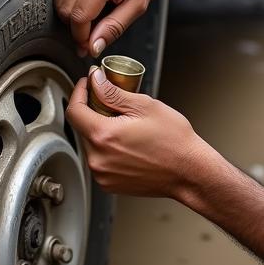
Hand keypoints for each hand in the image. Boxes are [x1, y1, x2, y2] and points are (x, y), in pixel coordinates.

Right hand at [54, 0, 178, 56]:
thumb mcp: (138, 4)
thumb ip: (114, 27)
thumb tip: (94, 46)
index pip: (78, 18)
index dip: (81, 37)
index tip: (88, 46)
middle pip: (65, 10)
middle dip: (76, 27)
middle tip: (92, 33)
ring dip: (72, 13)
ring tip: (93, 13)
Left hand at [66, 68, 213, 198]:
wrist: (189, 172)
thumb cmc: (174, 141)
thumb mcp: (144, 106)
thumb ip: (113, 92)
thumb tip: (95, 80)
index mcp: (103, 136)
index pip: (74, 110)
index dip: (79, 93)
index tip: (88, 86)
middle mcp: (98, 159)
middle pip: (82, 127)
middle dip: (94, 112)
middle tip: (116, 105)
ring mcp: (102, 174)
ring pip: (91, 144)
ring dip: (101, 131)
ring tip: (127, 127)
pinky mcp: (109, 184)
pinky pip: (100, 160)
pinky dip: (108, 149)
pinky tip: (129, 145)